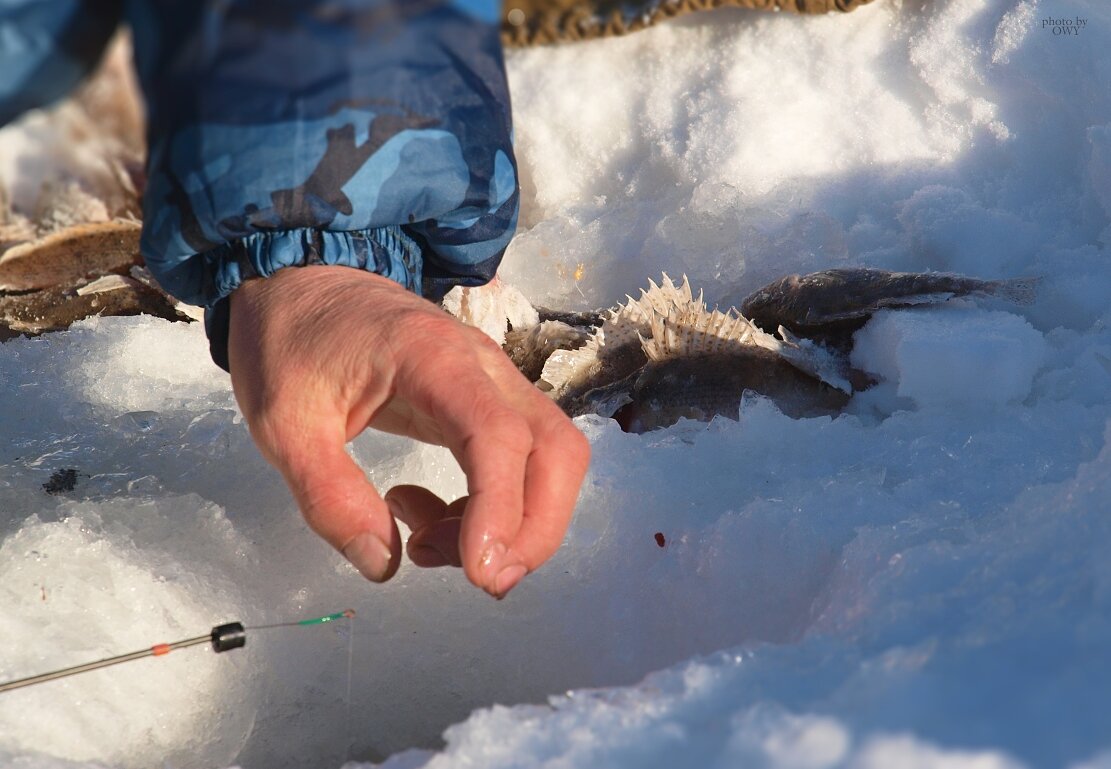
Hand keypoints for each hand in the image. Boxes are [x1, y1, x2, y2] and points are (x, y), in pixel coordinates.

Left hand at [227, 266, 590, 597]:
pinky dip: (489, 508)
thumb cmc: (292, 343)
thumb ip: (328, 496)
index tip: (477, 572)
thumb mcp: (284, 423)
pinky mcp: (484, 402)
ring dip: (516, 522)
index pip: (498, 435)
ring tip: (428, 545)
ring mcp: (491, 382)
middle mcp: (482, 366)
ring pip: (550, 457)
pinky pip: (518, 461)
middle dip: (535, 529)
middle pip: (555, 449)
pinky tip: (420, 516)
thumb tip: (382, 566)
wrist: (300, 283)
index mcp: (432, 358)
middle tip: (480, 580)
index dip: (501, 509)